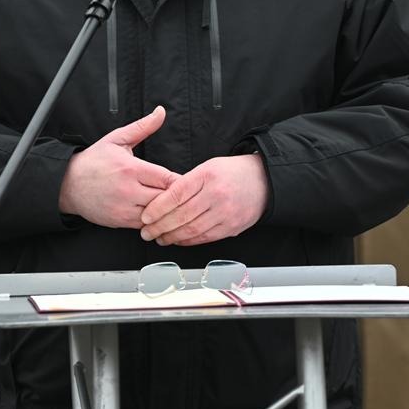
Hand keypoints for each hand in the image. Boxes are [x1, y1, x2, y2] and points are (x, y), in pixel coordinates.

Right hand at [58, 106, 177, 228]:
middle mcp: (128, 191)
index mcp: (131, 169)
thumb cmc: (93, 161)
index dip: (181, 181)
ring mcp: (124, 209)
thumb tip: (160, 112)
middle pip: (165, 199)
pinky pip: (145, 225)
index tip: (190, 181)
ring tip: (175, 206)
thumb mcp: (117, 139)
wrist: (68, 184)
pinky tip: (159, 215)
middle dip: (177, 198)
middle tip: (187, 195)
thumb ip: (143, 127)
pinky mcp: (119, 221)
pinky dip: (154, 221)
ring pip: (156, 215)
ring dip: (167, 211)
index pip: (166, 178)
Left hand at [139, 153, 267, 245]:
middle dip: (160, 226)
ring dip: (171, 237)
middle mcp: (216, 195)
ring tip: (159, 238)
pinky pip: (205, 238)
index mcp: (207, 175)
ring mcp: (225, 213)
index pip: (176, 194)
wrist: (263, 181)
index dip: (157, 208)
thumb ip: (187, 183)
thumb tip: (163, 201)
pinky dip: (188, 241)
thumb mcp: (208, 167)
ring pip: (192, 230)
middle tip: (146, 232)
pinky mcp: (231, 227)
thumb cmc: (233, 172)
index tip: (145, 217)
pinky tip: (177, 240)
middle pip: (182, 215)